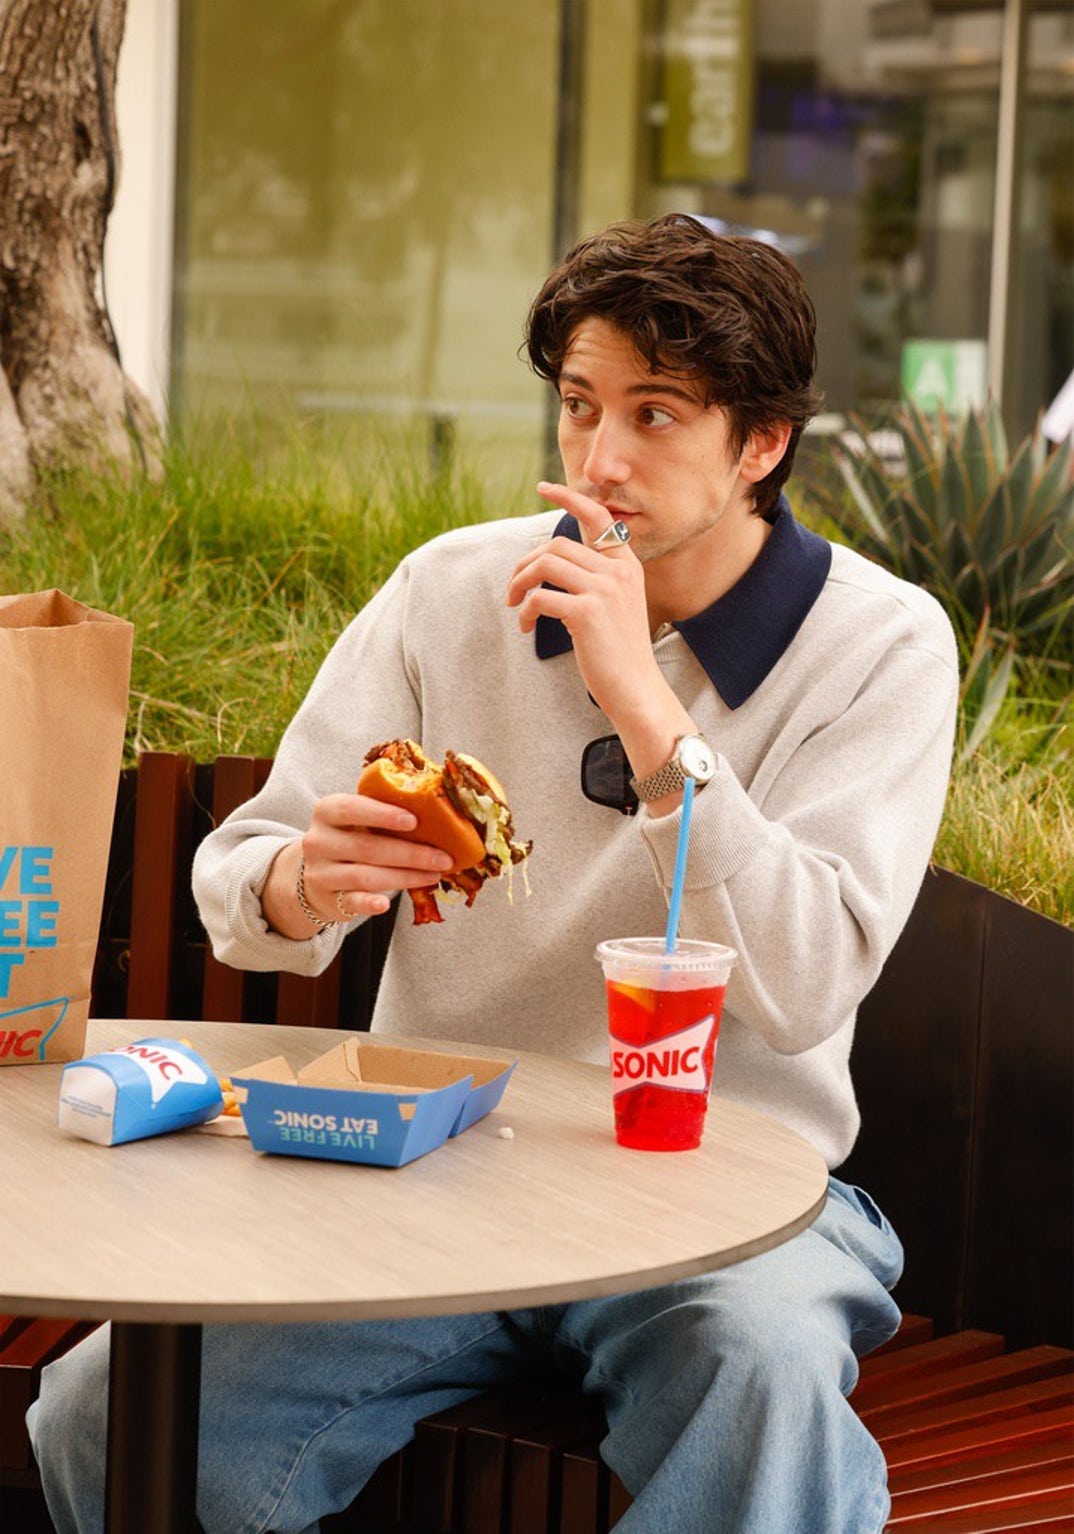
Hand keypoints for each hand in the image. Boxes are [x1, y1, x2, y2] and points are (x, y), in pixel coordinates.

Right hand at [263, 795, 453, 936]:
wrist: (315, 876)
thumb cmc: (349, 839)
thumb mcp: (354, 821)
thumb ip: (383, 815)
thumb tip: (436, 815)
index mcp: (326, 813)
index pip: (350, 809)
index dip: (382, 814)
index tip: (414, 821)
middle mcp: (318, 842)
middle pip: (367, 847)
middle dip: (410, 853)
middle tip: (443, 857)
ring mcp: (321, 873)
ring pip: (365, 876)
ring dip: (405, 877)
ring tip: (434, 875)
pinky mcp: (328, 900)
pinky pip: (352, 902)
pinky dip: (369, 904)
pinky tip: (386, 904)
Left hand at [506, 481, 661, 723]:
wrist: (637, 688)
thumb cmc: (619, 651)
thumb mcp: (616, 605)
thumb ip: (595, 578)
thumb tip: (551, 560)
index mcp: (627, 565)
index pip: (598, 516)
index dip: (569, 497)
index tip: (544, 488)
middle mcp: (619, 571)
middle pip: (556, 544)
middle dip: (526, 564)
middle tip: (513, 588)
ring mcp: (605, 590)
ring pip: (545, 564)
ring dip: (519, 583)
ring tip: (515, 605)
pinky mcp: (587, 613)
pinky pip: (541, 597)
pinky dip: (526, 611)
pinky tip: (526, 627)